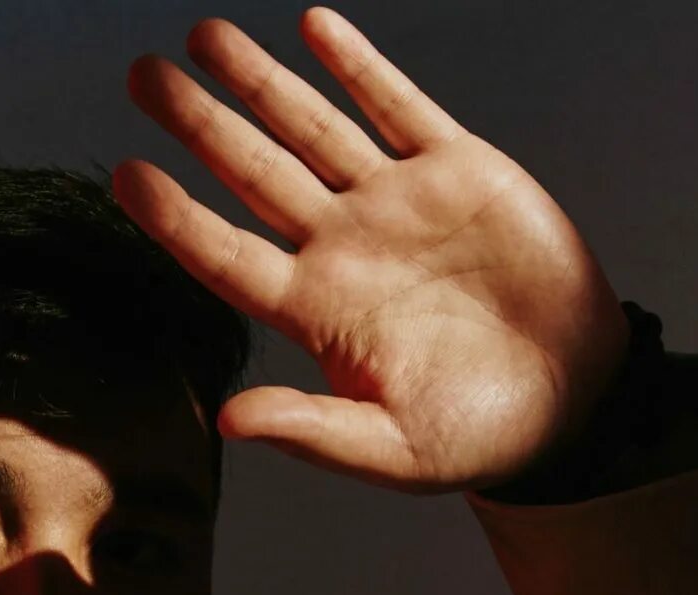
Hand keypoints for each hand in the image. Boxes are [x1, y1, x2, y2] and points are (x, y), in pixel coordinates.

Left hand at [115, 7, 630, 493]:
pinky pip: (398, 107)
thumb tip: (230, 421)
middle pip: (251, 173)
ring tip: (205, 37)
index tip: (126, 175)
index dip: (175, 216)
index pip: (225, 254)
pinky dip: (359, 68)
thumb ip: (311, 431)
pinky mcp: (458, 171)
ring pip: (312, 128)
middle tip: (142, 76)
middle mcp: (340, 246)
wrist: (571, 400)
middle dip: (198, 123)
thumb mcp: (390, 449)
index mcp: (314, 310)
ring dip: (260, 82)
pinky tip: (313, 27)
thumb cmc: (474, 435)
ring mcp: (394, 203)